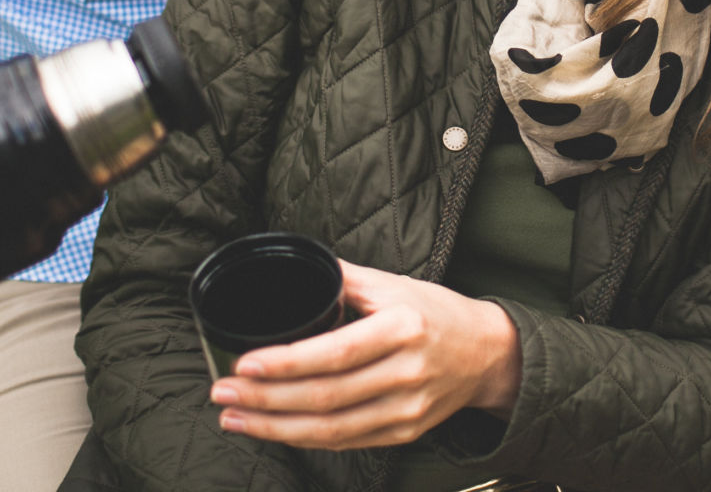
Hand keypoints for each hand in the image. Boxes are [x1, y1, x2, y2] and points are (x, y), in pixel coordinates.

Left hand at [210, 259, 521, 449]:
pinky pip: (346, 442)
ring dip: (274, 427)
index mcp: (403, 328)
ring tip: (234, 416)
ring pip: (331, 430)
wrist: (488, 353)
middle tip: (222, 391)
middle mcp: (407, 373)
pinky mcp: (404, 432)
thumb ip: (345, 278)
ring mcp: (407, 410)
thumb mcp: (395, 284)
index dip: (287, 363)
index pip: (336, 353)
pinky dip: (303, 439)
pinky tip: (272, 428)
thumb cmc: (436, 312)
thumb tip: (295, 268)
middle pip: (326, 397)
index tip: (245, 363)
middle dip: (265, 398)